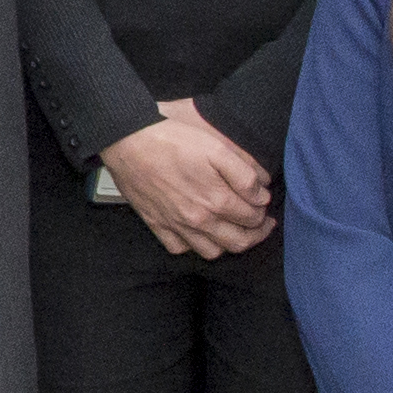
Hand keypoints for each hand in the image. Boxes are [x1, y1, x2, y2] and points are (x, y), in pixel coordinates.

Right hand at [103, 102, 274, 262]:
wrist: (129, 142)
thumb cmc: (173, 140)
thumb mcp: (217, 147)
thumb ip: (245, 173)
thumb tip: (261, 193)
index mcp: (217, 201)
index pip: (253, 218)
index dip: (263, 211)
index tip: (264, 203)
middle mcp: (199, 220)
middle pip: (238, 242)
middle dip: (256, 235)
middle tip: (263, 224)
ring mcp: (177, 226)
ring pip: (212, 252)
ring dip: (229, 244)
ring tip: (235, 231)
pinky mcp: (158, 225)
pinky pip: (180, 249)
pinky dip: (193, 246)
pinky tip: (199, 233)